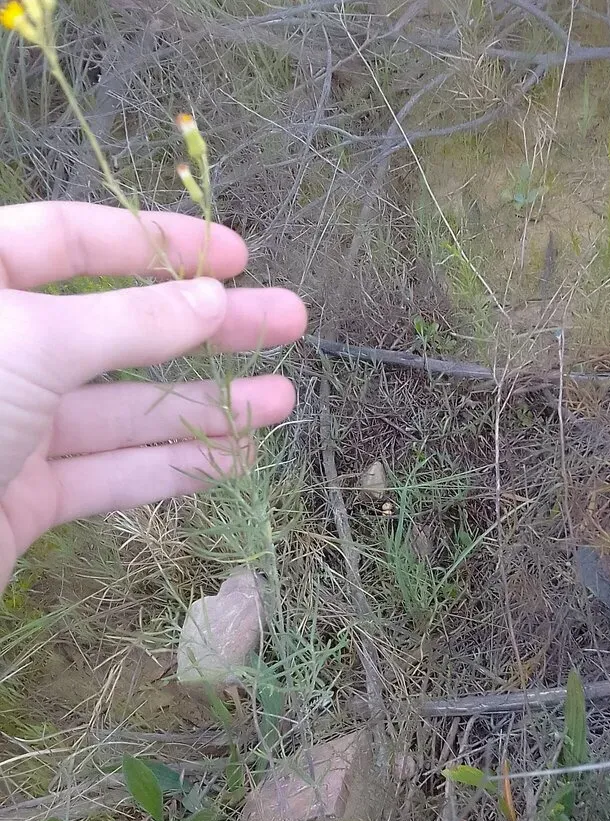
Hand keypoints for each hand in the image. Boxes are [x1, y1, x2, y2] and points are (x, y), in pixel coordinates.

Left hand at [0, 202, 306, 590]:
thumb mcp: (33, 341)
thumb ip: (128, 322)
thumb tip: (210, 298)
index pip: (68, 240)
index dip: (156, 244)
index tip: (235, 255)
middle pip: (116, 328)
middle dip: (205, 328)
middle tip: (288, 321)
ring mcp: (11, 428)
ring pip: (123, 410)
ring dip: (204, 405)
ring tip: (284, 399)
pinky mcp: (25, 497)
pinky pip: (108, 474)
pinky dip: (171, 469)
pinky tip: (236, 459)